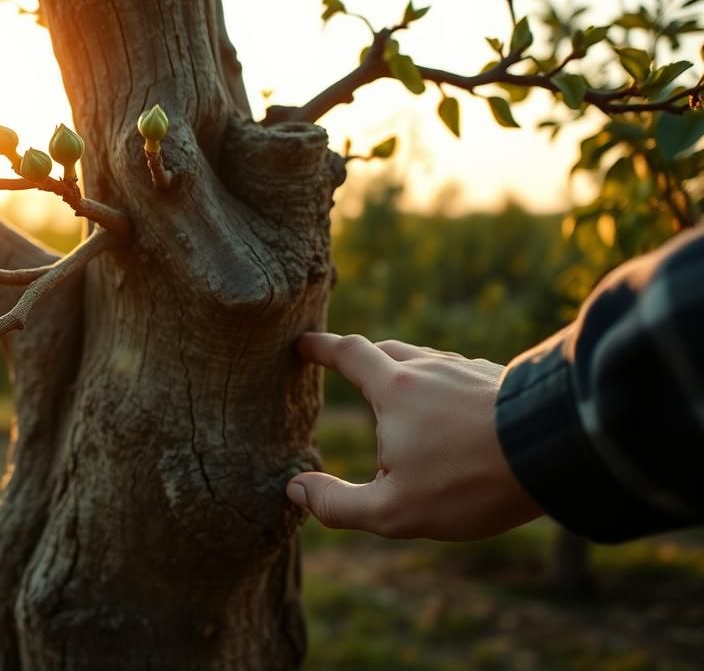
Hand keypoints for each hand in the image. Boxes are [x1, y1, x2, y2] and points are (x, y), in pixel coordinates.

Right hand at [286, 332, 541, 540]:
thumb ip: (338, 504)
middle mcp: (430, 368)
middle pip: (388, 350)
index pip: (348, 354)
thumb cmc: (470, 482)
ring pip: (429, 363)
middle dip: (363, 359)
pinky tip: (462, 416)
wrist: (558, 450)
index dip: (321, 348)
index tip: (303, 344)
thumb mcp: (393, 510)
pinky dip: (450, 389)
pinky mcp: (505, 382)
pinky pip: (465, 378)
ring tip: (410, 405)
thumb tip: (295, 490)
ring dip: (410, 376)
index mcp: (394, 389)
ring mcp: (470, 371)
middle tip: (350, 370)